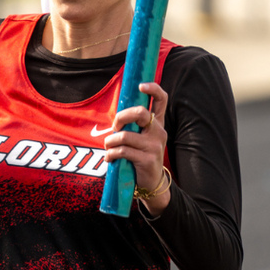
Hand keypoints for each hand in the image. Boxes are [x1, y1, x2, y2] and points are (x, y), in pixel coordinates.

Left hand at [102, 81, 170, 215]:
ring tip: (108, 148)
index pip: (161, 100)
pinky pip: (122, 151)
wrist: (151, 183)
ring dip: (110, 142)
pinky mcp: (147, 159)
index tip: (141, 86)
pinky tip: (110, 158)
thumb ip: (133, 127)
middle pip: (140, 113)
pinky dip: (111, 154)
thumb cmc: (140, 157)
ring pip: (125, 136)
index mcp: (157, 124)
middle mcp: (159, 132)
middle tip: (114, 127)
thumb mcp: (140, 139)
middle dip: (121, 117)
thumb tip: (116, 117)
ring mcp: (154, 146)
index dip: (153, 89)